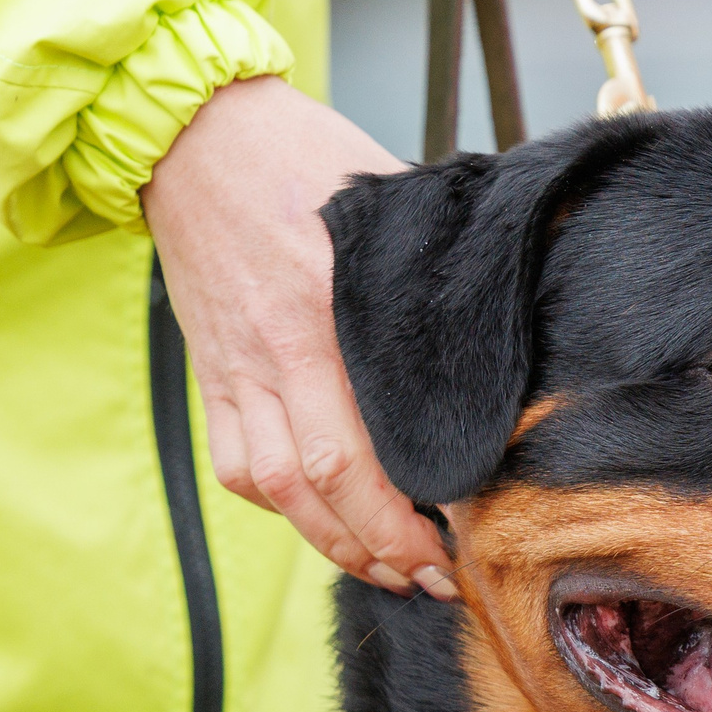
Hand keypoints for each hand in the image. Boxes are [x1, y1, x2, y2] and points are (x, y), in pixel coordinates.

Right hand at [143, 77, 457, 600]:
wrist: (195, 136)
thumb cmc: (304, 157)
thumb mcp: (391, 198)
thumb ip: (438, 266)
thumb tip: (516, 297)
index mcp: (335, 303)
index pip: (380, 430)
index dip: (418, 499)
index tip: (466, 529)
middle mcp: (282, 347)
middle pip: (329, 477)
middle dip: (384, 544)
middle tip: (435, 575)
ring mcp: (239, 368)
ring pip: (279, 489)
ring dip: (333, 543)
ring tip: (385, 569)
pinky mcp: (211, 376)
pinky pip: (238, 466)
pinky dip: (280, 509)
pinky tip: (320, 524)